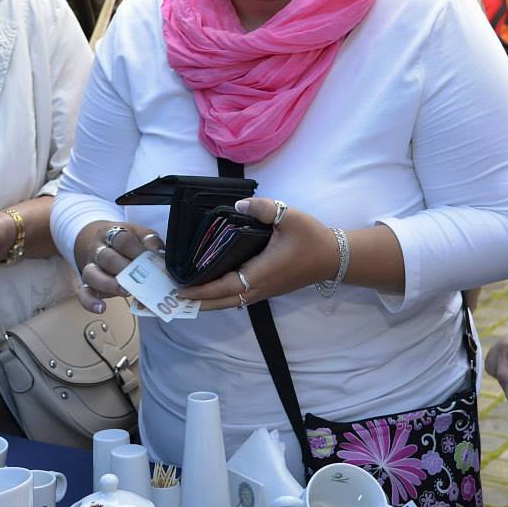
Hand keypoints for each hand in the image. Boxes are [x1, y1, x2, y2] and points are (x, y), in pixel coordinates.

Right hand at [76, 221, 164, 311]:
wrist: (100, 241)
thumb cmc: (126, 242)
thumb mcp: (140, 235)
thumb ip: (151, 242)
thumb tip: (159, 254)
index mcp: (113, 234)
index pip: (121, 239)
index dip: (136, 250)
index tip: (149, 260)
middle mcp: (98, 249)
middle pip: (106, 257)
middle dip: (124, 269)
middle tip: (139, 280)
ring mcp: (91, 267)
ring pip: (91, 274)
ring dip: (108, 284)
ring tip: (125, 292)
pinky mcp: (87, 284)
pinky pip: (83, 293)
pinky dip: (90, 301)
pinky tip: (101, 308)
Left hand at [175, 197, 335, 310]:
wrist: (333, 257)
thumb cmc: (311, 238)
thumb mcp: (289, 216)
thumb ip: (262, 208)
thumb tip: (238, 204)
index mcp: (261, 273)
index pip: (226, 286)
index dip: (202, 290)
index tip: (180, 289)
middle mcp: (260, 287)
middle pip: (223, 302)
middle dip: (198, 301)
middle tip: (173, 298)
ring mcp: (264, 291)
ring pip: (230, 302)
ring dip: (208, 301)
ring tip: (186, 295)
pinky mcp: (267, 289)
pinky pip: (238, 298)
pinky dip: (221, 297)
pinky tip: (210, 289)